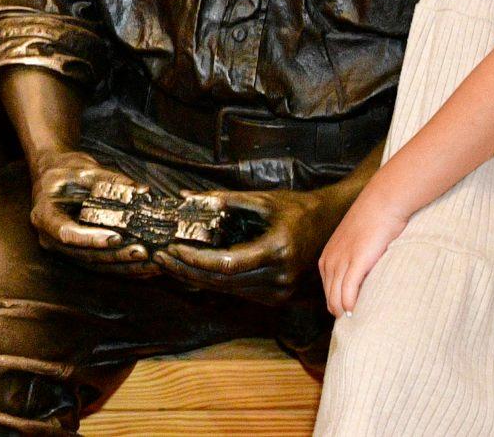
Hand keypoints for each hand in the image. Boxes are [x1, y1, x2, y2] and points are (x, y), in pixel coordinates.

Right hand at [23, 154, 157, 279]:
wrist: (50, 174)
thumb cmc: (64, 169)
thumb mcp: (84, 169)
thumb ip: (111, 181)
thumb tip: (143, 191)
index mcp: (44, 215)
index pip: (67, 233)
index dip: (92, 238)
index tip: (117, 237)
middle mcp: (49, 238)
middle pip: (84, 254)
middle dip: (115, 255)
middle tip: (143, 252)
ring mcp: (62, 249)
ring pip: (94, 264)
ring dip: (123, 267)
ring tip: (150, 264)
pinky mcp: (76, 253)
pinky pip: (100, 265)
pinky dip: (122, 268)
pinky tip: (144, 268)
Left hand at [154, 184, 336, 303]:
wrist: (332, 226)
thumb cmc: (298, 208)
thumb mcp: (263, 200)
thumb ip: (225, 201)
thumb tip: (187, 197)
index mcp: (277, 250)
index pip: (226, 263)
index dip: (196, 259)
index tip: (172, 248)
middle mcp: (280, 276)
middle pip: (223, 281)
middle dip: (188, 270)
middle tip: (161, 257)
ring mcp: (281, 291)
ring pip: (228, 290)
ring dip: (196, 278)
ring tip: (170, 263)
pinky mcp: (278, 297)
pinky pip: (239, 292)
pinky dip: (214, 282)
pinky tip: (193, 271)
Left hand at [319, 188, 407, 316]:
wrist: (382, 203)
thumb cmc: (374, 223)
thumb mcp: (356, 244)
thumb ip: (354, 261)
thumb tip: (362, 281)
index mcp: (328, 258)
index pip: (328, 291)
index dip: (337, 305)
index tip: (349, 316)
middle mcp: (330, 261)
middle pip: (330, 297)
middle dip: (339, 312)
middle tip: (354, 326)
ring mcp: (342, 261)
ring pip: (336, 297)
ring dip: (344, 311)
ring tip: (356, 324)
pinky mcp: (356, 262)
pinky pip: (348, 290)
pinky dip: (349, 303)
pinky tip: (354, 312)